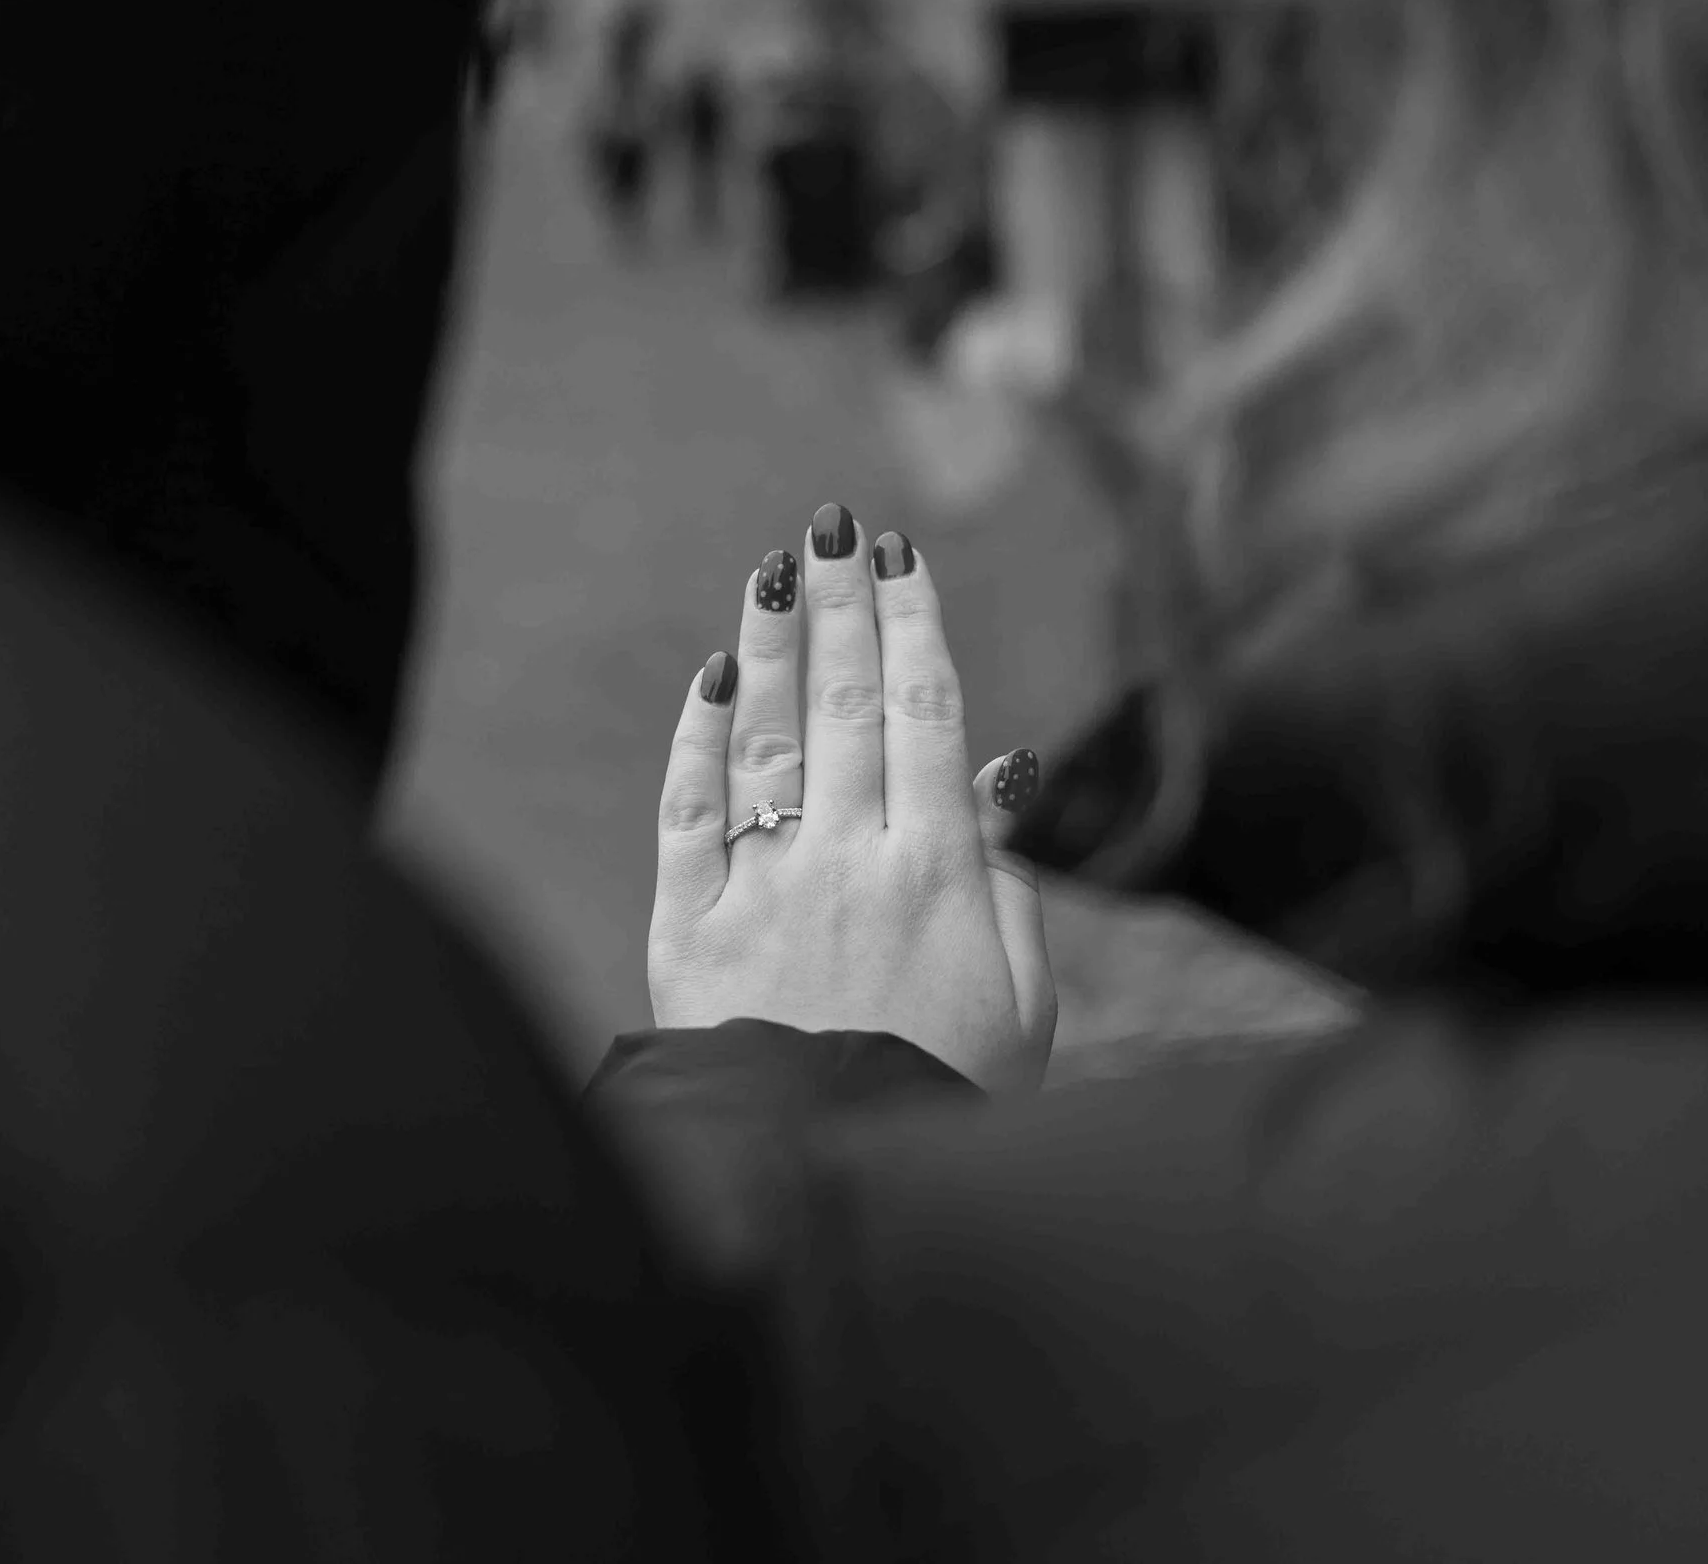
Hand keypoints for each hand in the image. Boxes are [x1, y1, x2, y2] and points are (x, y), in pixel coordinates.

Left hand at [648, 504, 1058, 1091]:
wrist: (823, 1183)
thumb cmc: (942, 1093)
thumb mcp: (1021, 1004)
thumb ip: (1010, 884)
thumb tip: (1002, 770)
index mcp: (939, 872)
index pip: (928, 716)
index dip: (915, 628)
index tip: (904, 559)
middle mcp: (849, 860)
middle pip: (845, 704)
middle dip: (841, 606)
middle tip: (834, 524)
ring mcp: (762, 888)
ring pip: (765, 739)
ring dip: (769, 644)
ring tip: (775, 569)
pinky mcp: (686, 928)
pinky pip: (687, 814)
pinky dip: (695, 742)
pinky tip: (706, 682)